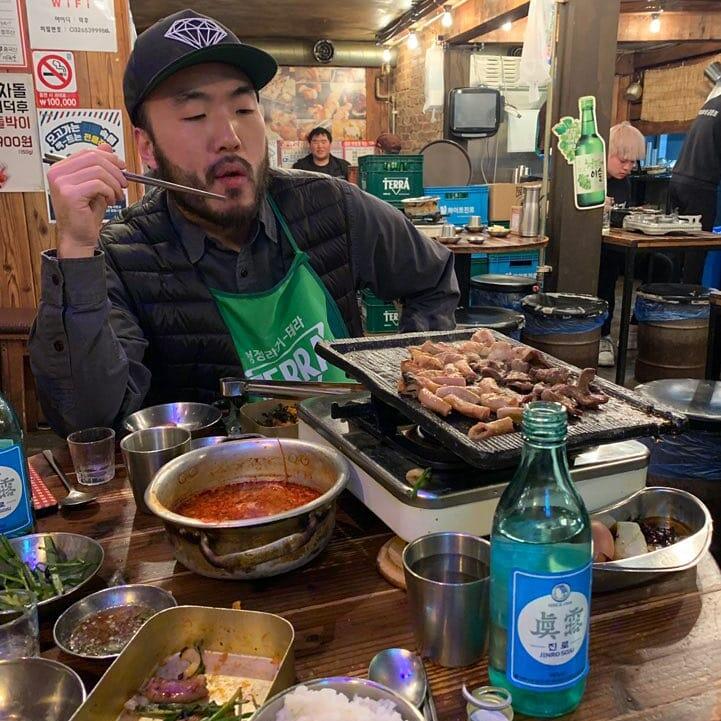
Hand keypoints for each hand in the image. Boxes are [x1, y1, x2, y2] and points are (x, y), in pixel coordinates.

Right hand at [47, 143, 127, 258]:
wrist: (78, 237)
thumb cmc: (85, 214)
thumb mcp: (95, 186)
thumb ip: (98, 167)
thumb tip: (106, 147)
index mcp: (61, 168)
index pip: (87, 152)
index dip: (108, 157)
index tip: (122, 167)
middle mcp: (57, 173)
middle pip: (94, 158)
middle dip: (115, 170)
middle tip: (123, 183)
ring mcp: (62, 183)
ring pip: (98, 171)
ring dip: (114, 183)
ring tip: (117, 195)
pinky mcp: (70, 194)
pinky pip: (98, 184)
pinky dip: (110, 191)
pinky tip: (111, 200)